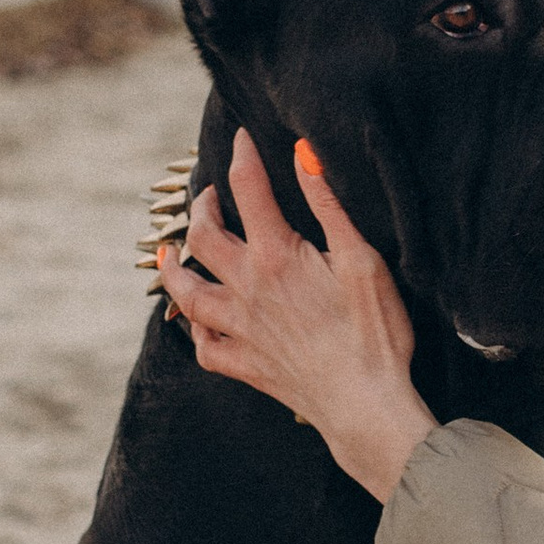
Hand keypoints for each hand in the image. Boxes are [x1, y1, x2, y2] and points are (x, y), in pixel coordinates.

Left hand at [157, 128, 436, 503]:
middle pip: (203, 237)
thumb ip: (329, 206)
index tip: (241, 137)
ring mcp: (240, 330)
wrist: (366, 406)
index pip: (248, 190)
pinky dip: (195, 332)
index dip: (242, 156)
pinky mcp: (245, 366)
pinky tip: (197, 323)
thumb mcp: (363, 260)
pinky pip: (204, 348)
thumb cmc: (375, 334)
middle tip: (207, 196)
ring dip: (173, 270)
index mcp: (276, 256)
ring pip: (186, 294)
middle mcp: (247, 289)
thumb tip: (303, 155)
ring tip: (168, 255)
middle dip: (200, 208)